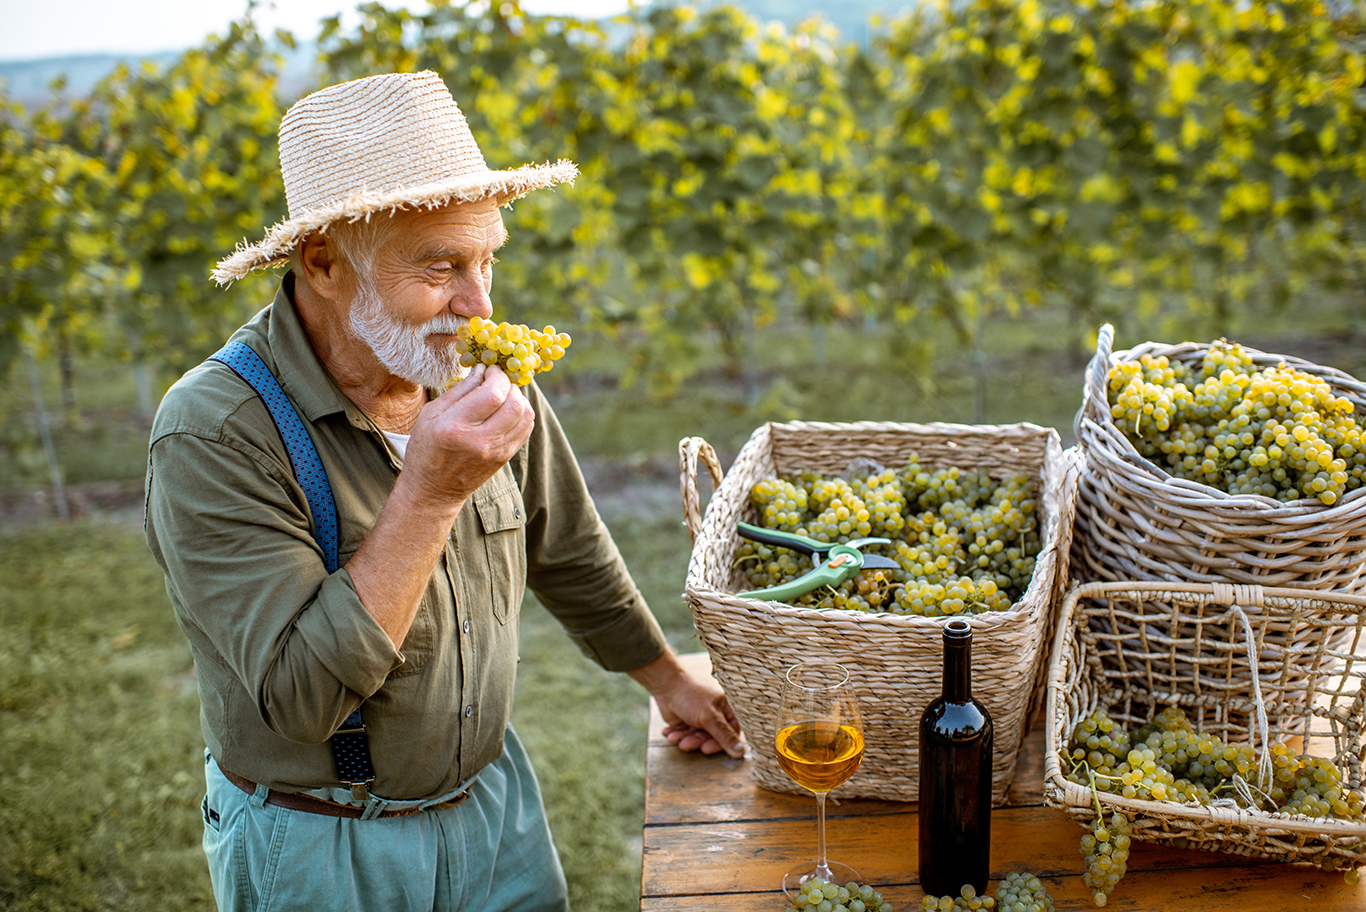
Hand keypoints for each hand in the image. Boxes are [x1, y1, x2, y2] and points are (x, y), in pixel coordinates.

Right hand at [400, 364, 534, 506]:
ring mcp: (495, 452)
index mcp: (456, 426)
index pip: (493, 393)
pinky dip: (522, 413)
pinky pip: (526, 429)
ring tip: (503, 394)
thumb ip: (459, 390)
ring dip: (518, 398)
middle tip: (498, 380)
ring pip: (526, 416)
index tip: (490, 370)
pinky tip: (508, 410)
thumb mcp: (431, 414)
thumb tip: (482, 370)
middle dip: (510, 384)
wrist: (433, 490)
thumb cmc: (427, 448)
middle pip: (514, 403)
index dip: (497, 376)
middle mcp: (479, 441)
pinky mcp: (504, 457)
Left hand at [656, 679, 743, 757]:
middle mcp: (715, 716)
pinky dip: (677, 736)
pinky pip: (685, 736)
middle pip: (713, 738)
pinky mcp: (686, 723)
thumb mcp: (709, 716)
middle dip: (697, 742)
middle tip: (686, 744)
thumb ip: (724, 735)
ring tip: (675, 737)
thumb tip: (741, 752)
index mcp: (726, 709)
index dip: (720, 743)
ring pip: (697, 739)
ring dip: (685, 740)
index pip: (731, 733)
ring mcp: (700, 720)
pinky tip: (669, 733)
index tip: (707, 748)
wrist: (666, 686)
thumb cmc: (690, 695)